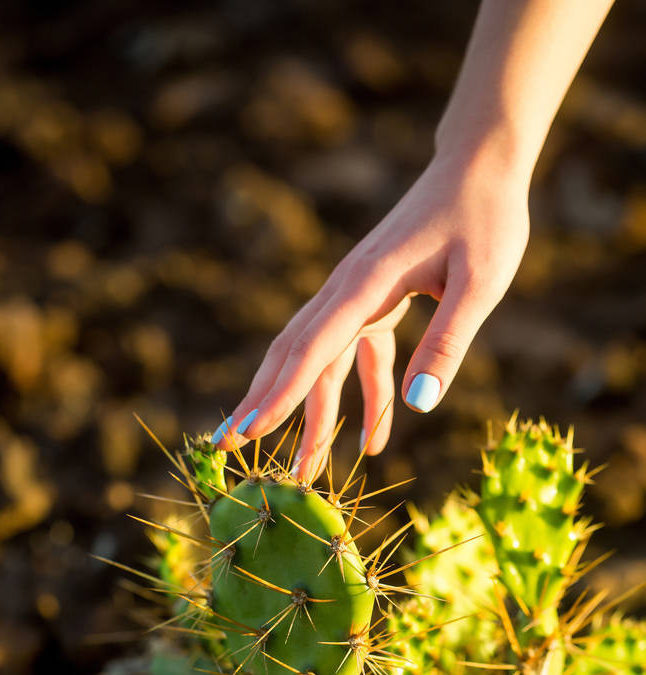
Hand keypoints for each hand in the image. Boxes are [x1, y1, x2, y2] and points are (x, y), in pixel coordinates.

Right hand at [215, 146, 529, 478]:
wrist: (480, 164)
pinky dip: (361, 398)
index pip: (311, 348)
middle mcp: (348, 289)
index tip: (248, 432)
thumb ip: (447, 342)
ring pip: (319, 362)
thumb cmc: (485, 218)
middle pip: (293, 355)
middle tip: (229, 448)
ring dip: (311, 414)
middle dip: (263, 404)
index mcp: (365, 283)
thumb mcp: (480, 283)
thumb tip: (420, 407)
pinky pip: (357, 357)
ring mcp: (357, 295)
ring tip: (304, 471)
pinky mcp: (374, 300)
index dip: (278, 394)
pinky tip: (373, 440)